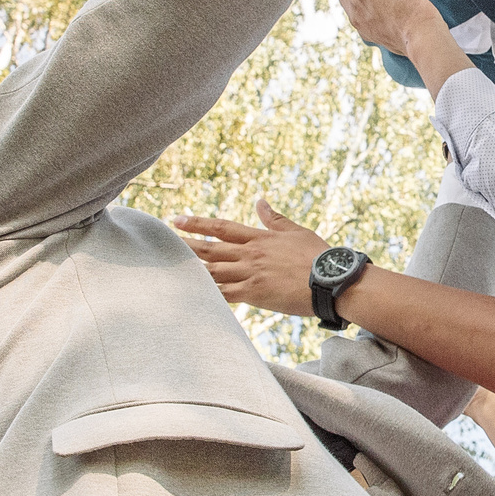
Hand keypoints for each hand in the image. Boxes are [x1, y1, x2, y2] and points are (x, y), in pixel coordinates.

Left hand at [172, 201, 329, 317]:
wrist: (331, 280)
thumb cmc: (318, 256)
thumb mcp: (296, 232)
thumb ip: (274, 218)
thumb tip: (260, 200)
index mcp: (259, 238)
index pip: (221, 228)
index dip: (197, 223)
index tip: (178, 219)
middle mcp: (250, 254)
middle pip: (210, 249)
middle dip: (185, 245)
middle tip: (163, 241)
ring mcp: (250, 274)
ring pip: (212, 271)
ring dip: (191, 269)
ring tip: (169, 267)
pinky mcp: (254, 295)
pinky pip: (224, 294)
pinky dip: (207, 294)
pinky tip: (191, 294)